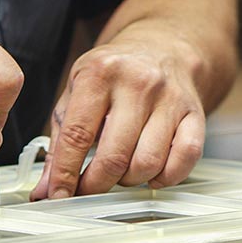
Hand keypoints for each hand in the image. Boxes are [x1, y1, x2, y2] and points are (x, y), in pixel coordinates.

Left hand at [30, 19, 207, 198]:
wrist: (162, 47)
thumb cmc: (114, 74)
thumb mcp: (76, 92)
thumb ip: (59, 141)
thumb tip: (46, 189)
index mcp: (99, 73)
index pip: (77, 135)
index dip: (65, 173)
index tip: (58, 195)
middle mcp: (137, 83)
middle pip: (114, 156)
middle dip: (96, 184)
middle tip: (88, 188)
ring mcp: (170, 98)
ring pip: (148, 162)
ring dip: (129, 180)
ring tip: (120, 171)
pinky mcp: (195, 113)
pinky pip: (185, 158)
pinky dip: (166, 177)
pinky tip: (152, 172)